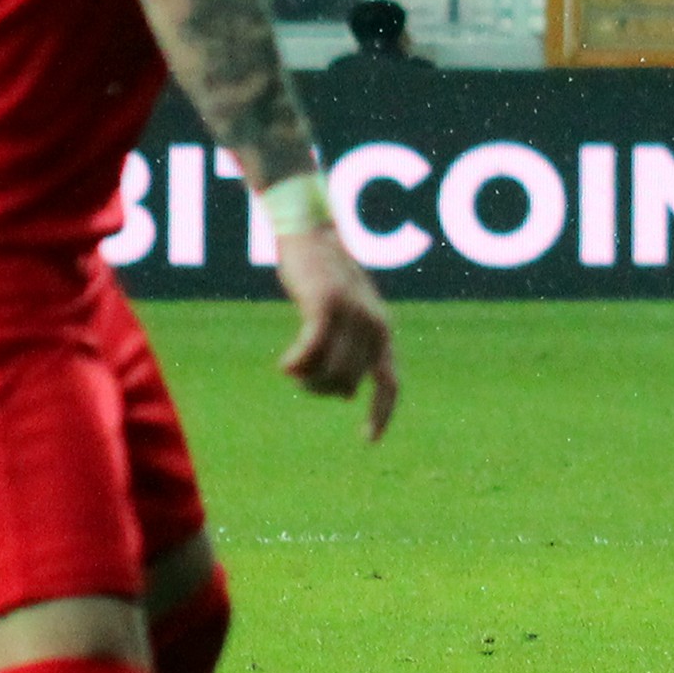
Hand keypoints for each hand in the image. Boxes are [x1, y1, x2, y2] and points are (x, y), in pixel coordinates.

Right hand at [275, 218, 396, 440]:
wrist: (310, 231)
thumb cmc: (322, 276)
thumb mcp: (344, 314)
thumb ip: (350, 350)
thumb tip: (348, 394)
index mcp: (382, 331)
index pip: (390, 383)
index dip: (381, 413)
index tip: (369, 440)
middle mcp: (374, 325)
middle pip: (347, 384)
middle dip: (321, 389)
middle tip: (299, 378)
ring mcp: (352, 315)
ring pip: (329, 372)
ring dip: (306, 379)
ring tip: (291, 369)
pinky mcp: (326, 305)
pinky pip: (311, 351)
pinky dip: (297, 363)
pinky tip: (284, 365)